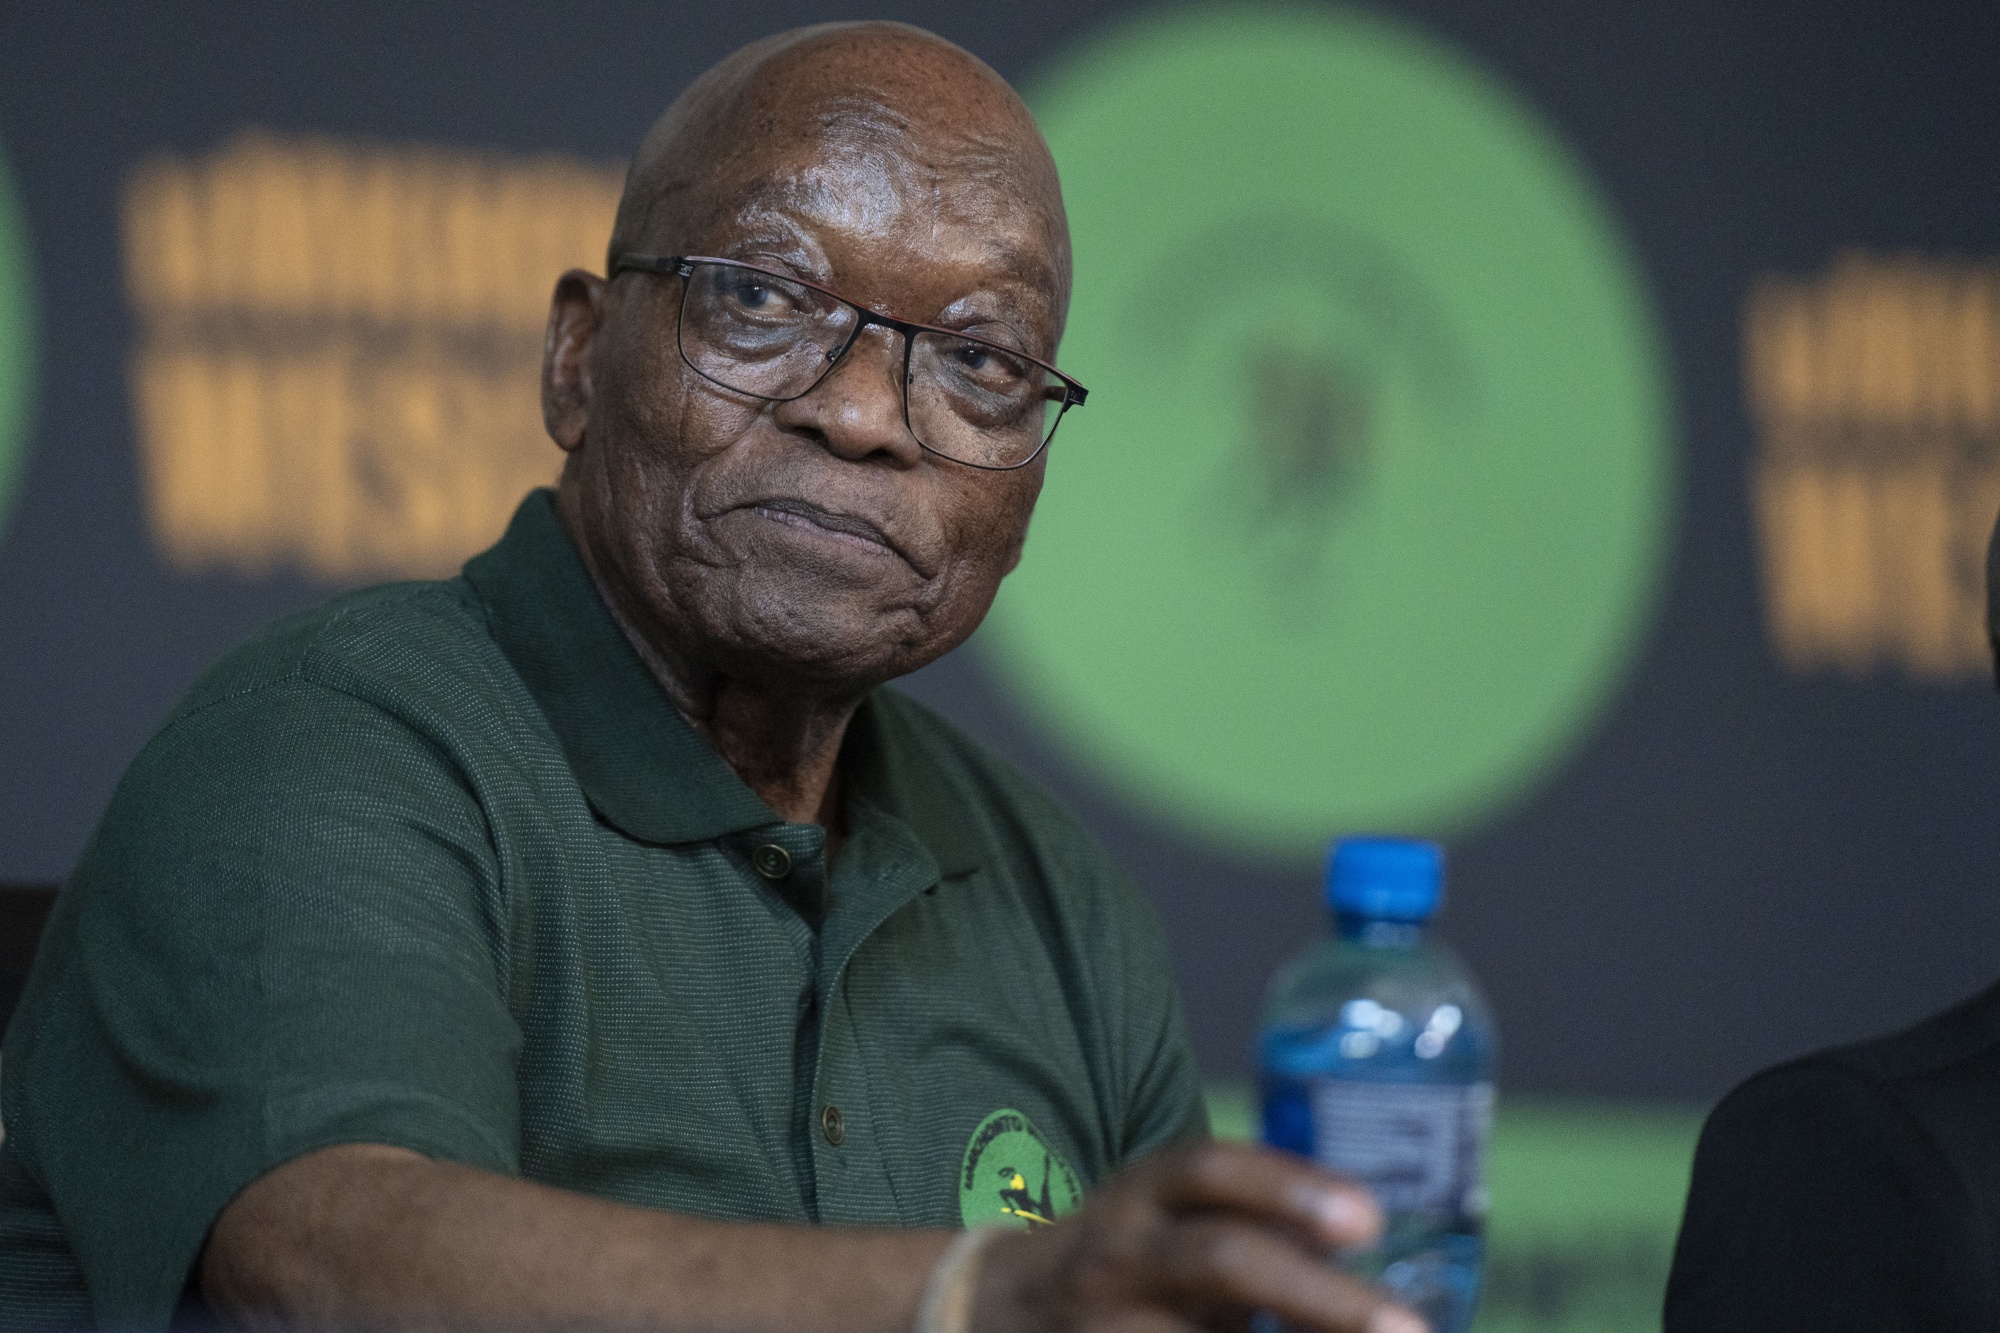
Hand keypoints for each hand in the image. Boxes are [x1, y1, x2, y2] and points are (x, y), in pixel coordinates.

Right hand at [969, 1140, 1423, 1332]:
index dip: (1289, 1186)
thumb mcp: (1172, 1223)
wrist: (1000, 1312)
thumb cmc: (1131, 1265)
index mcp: (1142, 1196)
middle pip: (1222, 1261)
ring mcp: (1104, 1328)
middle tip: (1410, 1329)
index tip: (1370, 1220)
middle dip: (1319, 1297)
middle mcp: (1120, 1256)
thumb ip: (1255, 1231)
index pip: (1209, 1170)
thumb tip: (1385, 1271)